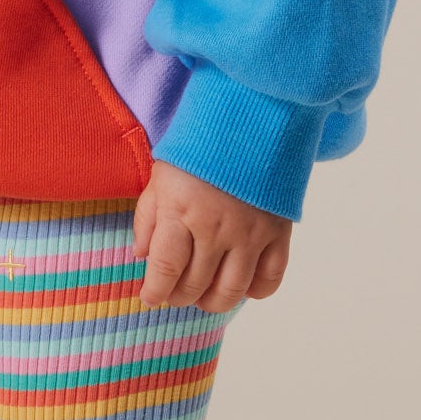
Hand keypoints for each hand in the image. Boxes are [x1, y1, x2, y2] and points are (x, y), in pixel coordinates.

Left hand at [131, 160, 291, 311]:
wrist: (253, 117)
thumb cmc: (200, 147)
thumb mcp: (161, 175)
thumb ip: (148, 218)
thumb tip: (142, 256)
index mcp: (180, 211)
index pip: (165, 269)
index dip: (154, 291)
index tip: (149, 297)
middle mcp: (215, 228)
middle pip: (195, 285)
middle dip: (178, 296)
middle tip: (174, 293)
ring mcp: (250, 233)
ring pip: (231, 292)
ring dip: (213, 302)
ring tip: (204, 295)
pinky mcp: (278, 232)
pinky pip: (270, 279)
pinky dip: (254, 291)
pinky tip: (241, 284)